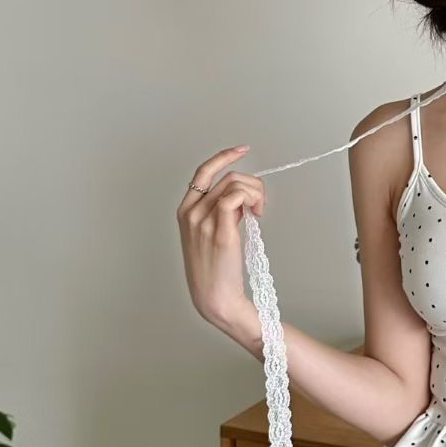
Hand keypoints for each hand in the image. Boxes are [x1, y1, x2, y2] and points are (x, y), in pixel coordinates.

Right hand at [177, 145, 265, 328]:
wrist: (214, 297)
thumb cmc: (215, 268)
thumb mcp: (209, 233)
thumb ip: (220, 211)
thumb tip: (239, 197)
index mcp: (185, 210)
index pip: (203, 171)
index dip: (224, 156)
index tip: (242, 149)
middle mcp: (191, 213)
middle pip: (227, 177)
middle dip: (252, 184)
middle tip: (260, 205)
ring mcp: (204, 222)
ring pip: (234, 185)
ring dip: (255, 193)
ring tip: (259, 212)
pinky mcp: (220, 233)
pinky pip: (236, 198)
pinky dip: (251, 199)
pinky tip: (256, 215)